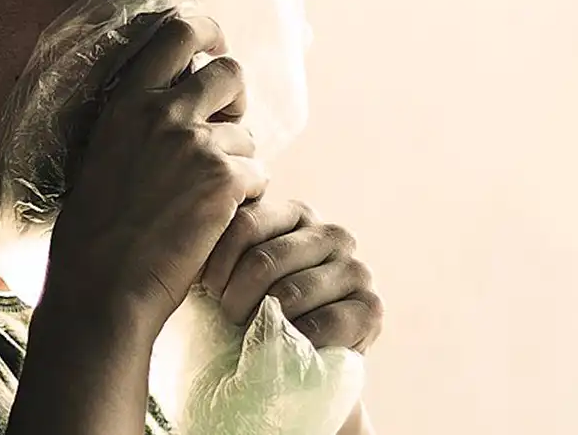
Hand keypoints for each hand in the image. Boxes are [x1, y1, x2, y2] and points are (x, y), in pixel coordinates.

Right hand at [41, 13, 267, 332]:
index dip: (206, 31)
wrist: (103, 285)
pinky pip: (258, 175)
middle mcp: (162, 112)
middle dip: (235, 97)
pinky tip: (215, 222)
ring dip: (237, 162)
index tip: (213, 47)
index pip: (176, 30)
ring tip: (206, 199)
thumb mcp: (99, 157)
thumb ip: (133, 125)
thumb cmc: (92, 234)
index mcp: (125, 102)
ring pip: (247, 134)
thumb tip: (168, 106)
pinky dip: (245, 198)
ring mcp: (197, 144)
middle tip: (224, 127)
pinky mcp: (225, 180)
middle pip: (229, 70)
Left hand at [198, 195, 383, 352]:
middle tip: (227, 317)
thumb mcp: (234, 270)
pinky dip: (297, 340)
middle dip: (234, 298)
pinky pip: (325, 322)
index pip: (246, 224)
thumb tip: (206, 220)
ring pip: (291, 292)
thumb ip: (225, 240)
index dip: (217, 263)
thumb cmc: (252, 308)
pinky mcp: (371, 308)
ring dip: (261, 323)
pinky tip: (284, 347)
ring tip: (250, 334)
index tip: (207, 289)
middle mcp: (332, 235)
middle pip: (265, 260)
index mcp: (296, 214)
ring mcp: (356, 270)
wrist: (293, 362)